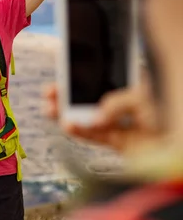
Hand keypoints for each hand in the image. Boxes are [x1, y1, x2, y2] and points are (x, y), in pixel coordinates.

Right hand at [45, 81, 161, 151]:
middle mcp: (130, 102)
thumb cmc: (172, 114)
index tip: (63, 70)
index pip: (105, 74)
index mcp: (137, 83)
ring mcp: (126, 123)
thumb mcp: (144, 99)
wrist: (181, 150)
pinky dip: (82, 132)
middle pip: (93, 95)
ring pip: (91, 116)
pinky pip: (98, 137)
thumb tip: (97, 116)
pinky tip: (67, 125)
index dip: (83, 72)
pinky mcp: (124, 144)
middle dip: (70, 94)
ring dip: (68, 113)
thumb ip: (118, 103)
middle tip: (50, 92)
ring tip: (49, 109)